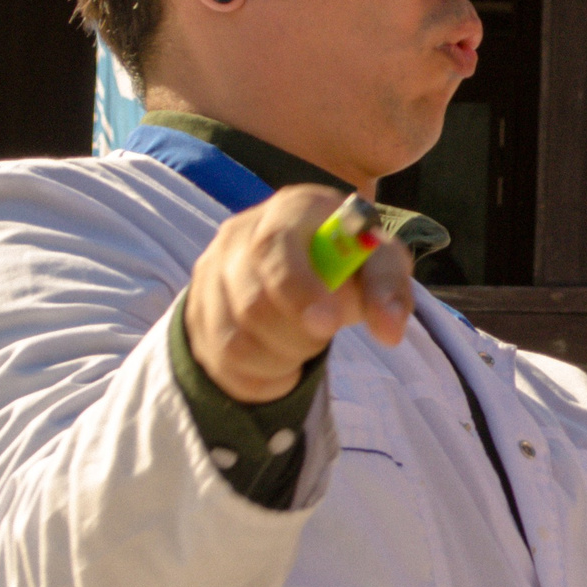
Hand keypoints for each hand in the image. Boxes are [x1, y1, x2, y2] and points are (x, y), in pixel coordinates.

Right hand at [183, 186, 413, 403]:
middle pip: (252, 303)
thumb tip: (390, 330)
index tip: (330, 326)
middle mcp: (238, 234)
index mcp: (288, 209)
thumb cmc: (348, 259)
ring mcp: (210, 273)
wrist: (309, 263)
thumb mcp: (379, 262)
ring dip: (281, 358)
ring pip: (233, 341)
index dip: (298, 289)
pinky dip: (260, 377)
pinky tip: (283, 363)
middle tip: (326, 333)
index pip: (275, 245)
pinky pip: (221, 363)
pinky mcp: (197, 310)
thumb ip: (388, 289)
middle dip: (298, 335)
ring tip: (306, 344)